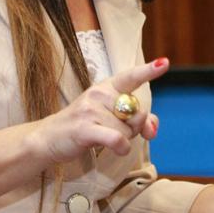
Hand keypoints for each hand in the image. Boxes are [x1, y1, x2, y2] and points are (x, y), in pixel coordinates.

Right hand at [32, 57, 168, 163]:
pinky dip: (122, 147)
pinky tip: (116, 149)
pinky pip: (117, 139)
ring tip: (104, 138)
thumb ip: (136, 120)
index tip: (164, 63)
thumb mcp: (110, 118)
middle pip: (137, 113)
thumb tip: (151, 129)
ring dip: (124, 141)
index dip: (149, 71)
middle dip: (134, 128)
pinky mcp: (84, 127)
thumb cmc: (84, 126)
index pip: (130, 77)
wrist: (50, 138)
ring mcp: (90, 109)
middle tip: (116, 131)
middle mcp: (99, 93)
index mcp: (106, 87)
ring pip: (128, 130)